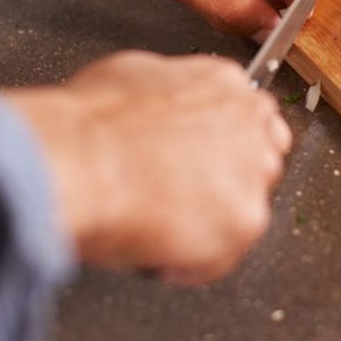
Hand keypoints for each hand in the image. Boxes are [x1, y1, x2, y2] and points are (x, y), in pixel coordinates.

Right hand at [2, 51, 290, 284]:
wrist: (80, 161)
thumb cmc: (89, 124)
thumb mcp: (130, 75)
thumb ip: (167, 91)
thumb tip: (159, 106)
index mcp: (224, 84)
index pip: (251, 118)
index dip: (223, 147)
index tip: (203, 163)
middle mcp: (250, 124)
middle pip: (261, 162)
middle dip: (226, 184)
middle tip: (180, 198)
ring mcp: (252, 173)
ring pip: (244, 211)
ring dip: (209, 224)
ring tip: (160, 225)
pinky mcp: (245, 220)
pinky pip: (222, 256)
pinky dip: (190, 264)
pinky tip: (156, 249)